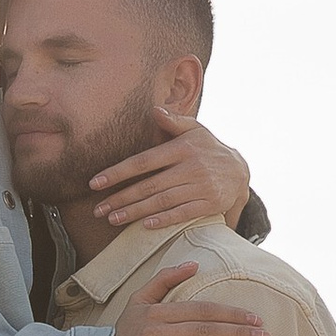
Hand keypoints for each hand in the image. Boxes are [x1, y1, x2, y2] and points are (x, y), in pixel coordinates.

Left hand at [84, 117, 253, 232]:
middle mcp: (191, 167)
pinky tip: (145, 226)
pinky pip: (183, 213)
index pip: (143, 161)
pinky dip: (164, 220)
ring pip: (162, 201)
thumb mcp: (195, 130)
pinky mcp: (210, 204)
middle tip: (98, 210)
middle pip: (149, 185)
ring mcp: (201, 187)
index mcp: (182, 148)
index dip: (118, 172)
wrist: (240, 171)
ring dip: (135, 212)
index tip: (95, 183)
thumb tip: (155, 109)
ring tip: (113, 219)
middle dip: (121, 198)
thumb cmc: (208, 148)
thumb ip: (174, 121)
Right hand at [115, 261, 270, 335]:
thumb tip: (194, 265)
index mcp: (157, 311)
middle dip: (239, 332)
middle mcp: (156, 331)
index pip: (201, 309)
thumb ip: (164, 279)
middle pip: (206, 329)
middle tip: (264, 335)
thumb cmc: (125, 332)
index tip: (255, 318)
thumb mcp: (139, 300)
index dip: (230, 313)